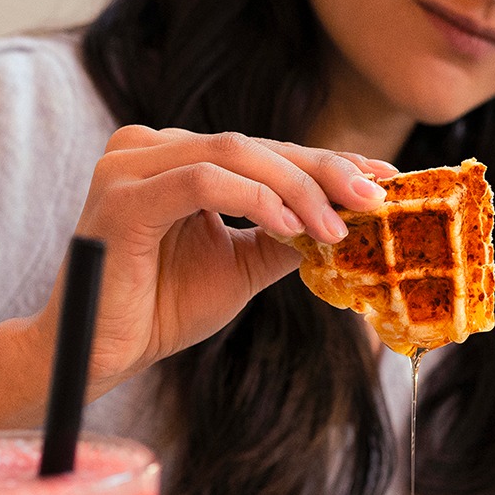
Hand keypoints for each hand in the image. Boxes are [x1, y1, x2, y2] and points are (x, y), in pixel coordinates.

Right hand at [34, 126, 392, 399]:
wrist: (111, 349)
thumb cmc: (167, 305)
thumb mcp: (244, 265)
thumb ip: (286, 235)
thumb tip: (347, 218)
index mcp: (181, 158)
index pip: (268, 151)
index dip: (328, 162)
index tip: (383, 178)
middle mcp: (153, 148)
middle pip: (258, 145)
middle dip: (324, 171)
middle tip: (374, 197)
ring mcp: (133, 166)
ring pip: (234, 154)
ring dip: (296, 190)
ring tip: (336, 230)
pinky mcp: (124, 196)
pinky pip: (202, 182)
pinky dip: (253, 199)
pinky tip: (291, 228)